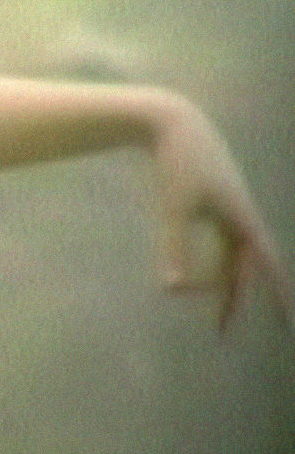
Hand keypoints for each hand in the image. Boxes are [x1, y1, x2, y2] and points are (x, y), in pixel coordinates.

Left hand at [150, 101, 292, 330]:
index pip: (267, 268)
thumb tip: (171, 287)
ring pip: (230, 255)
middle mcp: (242, 217)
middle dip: (233, 298)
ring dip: (219, 280)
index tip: (288, 325)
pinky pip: (219, 241)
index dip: (280, 296)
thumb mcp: (176, 208)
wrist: (176, 123)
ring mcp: (229, 209)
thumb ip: (175, 248)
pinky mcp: (214, 202)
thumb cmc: (178, 163)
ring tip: (208, 306)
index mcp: (243, 220)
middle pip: (242, 268)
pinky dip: (211, 259)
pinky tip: (200, 272)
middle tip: (222, 329)